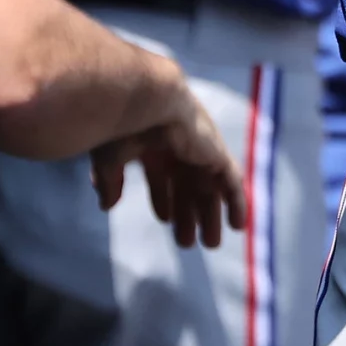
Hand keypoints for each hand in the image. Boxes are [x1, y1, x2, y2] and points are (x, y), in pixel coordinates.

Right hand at [88, 80, 246, 248]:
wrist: (148, 101)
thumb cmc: (122, 126)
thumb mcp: (109, 159)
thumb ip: (109, 182)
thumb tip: (107, 206)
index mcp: (152, 143)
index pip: (161, 175)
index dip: (162, 197)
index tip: (165, 219)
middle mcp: (178, 145)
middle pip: (187, 185)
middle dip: (187, 213)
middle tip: (187, 243)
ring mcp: (200, 148)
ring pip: (209, 187)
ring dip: (209, 215)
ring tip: (210, 244)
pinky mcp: (217, 153)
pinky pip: (232, 182)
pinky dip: (236, 203)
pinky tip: (238, 225)